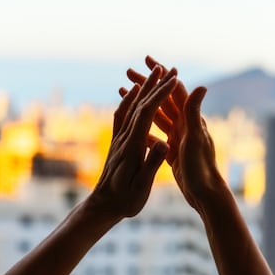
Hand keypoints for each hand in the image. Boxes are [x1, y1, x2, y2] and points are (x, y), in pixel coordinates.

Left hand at [91, 66, 177, 217]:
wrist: (101, 206)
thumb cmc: (124, 200)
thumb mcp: (140, 187)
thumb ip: (151, 164)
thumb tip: (164, 143)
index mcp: (132, 146)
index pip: (146, 113)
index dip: (159, 94)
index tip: (172, 79)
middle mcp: (124, 138)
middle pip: (138, 104)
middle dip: (154, 84)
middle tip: (167, 68)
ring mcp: (119, 139)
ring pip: (131, 106)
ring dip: (143, 88)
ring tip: (153, 73)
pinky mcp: (117, 142)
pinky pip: (122, 115)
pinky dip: (129, 100)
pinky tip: (134, 94)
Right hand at [124, 56, 225, 213]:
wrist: (204, 194)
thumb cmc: (200, 168)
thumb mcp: (196, 139)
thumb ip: (194, 113)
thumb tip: (201, 85)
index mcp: (189, 119)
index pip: (174, 89)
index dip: (161, 74)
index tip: (146, 60)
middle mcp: (184, 124)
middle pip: (163, 99)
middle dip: (147, 85)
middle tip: (128, 72)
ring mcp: (178, 137)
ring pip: (156, 115)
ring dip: (142, 103)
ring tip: (124, 93)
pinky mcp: (172, 150)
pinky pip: (154, 134)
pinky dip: (143, 127)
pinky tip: (130, 126)